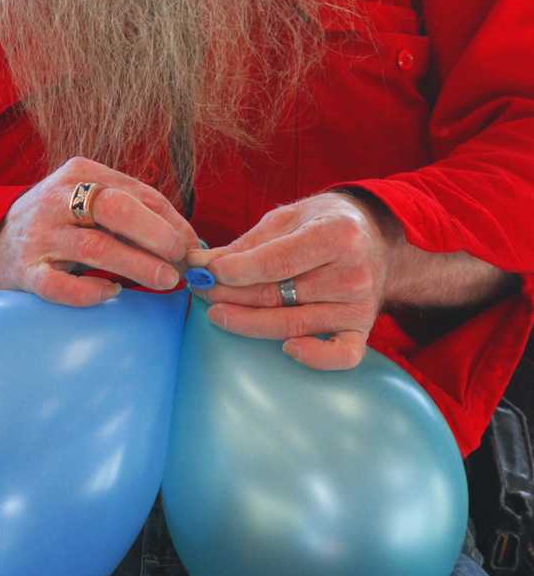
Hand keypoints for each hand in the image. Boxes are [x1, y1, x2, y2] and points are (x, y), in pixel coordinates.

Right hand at [0, 156, 198, 305]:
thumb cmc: (58, 225)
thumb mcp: (90, 202)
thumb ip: (133, 212)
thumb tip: (189, 240)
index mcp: (79, 173)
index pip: (136, 192)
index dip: (171, 219)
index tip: (192, 244)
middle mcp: (57, 198)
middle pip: (116, 210)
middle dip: (156, 234)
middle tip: (182, 259)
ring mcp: (38, 235)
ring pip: (94, 247)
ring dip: (136, 265)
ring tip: (166, 280)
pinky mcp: (24, 271)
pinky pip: (58, 285)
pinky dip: (88, 292)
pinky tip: (112, 294)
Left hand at [186, 192, 400, 369]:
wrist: (374, 237)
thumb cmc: (323, 223)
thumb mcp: (287, 218)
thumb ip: (247, 243)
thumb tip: (201, 263)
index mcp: (337, 234)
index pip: (274, 262)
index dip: (234, 271)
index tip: (206, 271)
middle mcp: (353, 272)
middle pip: (278, 295)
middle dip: (230, 295)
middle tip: (200, 290)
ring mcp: (360, 304)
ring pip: (292, 324)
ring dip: (248, 322)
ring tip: (216, 312)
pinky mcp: (363, 329)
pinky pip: (341, 355)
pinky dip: (315, 357)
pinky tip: (286, 349)